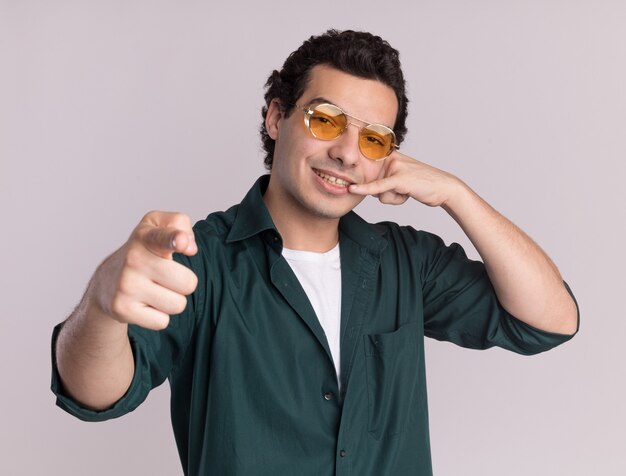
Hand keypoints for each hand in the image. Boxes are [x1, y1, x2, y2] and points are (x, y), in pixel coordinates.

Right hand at [92, 211, 198, 330]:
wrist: (106, 283)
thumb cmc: (143, 252)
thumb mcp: (158, 227)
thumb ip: (180, 224)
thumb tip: (190, 247)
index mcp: (146, 237)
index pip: (163, 236)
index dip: (174, 238)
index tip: (180, 241)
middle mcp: (134, 259)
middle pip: (188, 283)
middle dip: (183, 284)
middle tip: (166, 278)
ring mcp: (126, 285)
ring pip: (177, 305)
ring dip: (172, 301)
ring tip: (155, 290)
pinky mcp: (122, 309)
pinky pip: (162, 322)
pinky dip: (158, 317)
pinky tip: (145, 304)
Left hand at [348, 152, 461, 207]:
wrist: (444, 188)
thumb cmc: (421, 185)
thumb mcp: (399, 179)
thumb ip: (383, 180)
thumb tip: (362, 188)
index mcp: (390, 155)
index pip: (367, 168)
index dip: (363, 180)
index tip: (347, 178)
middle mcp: (391, 157)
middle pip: (373, 182)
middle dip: (385, 194)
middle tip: (403, 190)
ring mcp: (395, 167)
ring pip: (377, 191)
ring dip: (393, 199)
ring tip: (407, 192)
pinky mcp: (399, 178)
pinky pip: (377, 186)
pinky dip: (365, 189)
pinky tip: (352, 189)